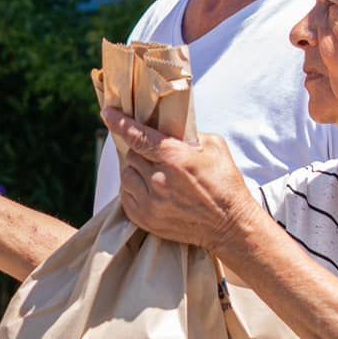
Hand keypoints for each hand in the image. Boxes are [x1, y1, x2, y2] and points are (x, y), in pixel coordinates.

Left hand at [106, 113, 255, 255]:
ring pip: (126, 176)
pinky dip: (134, 190)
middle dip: (140, 152)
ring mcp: (150, 202)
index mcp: (174, 157)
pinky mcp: (146, 219)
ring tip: (153, 174)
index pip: (137, 135)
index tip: (108, 113)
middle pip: (131, 155)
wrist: (230, 225)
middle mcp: (158, 179)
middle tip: (153, 156)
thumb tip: (170, 127)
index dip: (119, 123)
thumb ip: (189, 135)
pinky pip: (126, 197)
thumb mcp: (214, 147)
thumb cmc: (225, 184)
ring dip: (136, 171)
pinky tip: (150, 190)